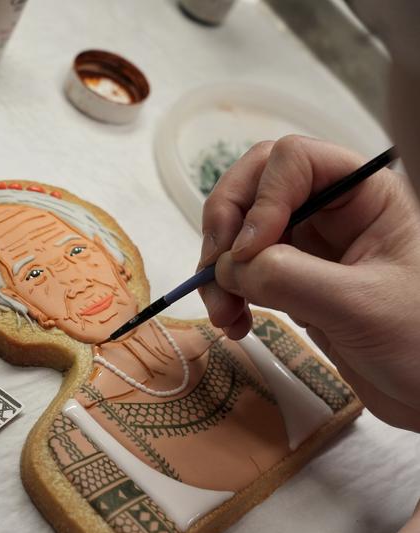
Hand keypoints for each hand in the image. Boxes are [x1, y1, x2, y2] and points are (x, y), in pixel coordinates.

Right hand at [197, 135, 419, 431]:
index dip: (262, 199)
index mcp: (365, 196)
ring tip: (224, 313)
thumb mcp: (359, 306)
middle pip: (255, 185)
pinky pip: (243, 272)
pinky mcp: (293, 282)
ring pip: (239, 231)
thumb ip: (288, 277)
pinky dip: (227, 293)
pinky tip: (236, 323)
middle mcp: (333, 212)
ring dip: (220, 268)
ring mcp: (310, 247)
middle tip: (214, 267)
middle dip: (225, 225)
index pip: (292, 161)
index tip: (249, 251)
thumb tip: (228, 267)